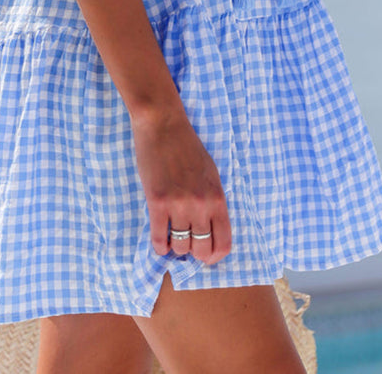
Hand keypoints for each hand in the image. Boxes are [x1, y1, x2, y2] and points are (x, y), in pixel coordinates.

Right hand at [130, 109, 231, 264]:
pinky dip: (159, 245)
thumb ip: (212, 201)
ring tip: (172, 238)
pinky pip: (159, 238)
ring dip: (176, 248)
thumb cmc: (187, 146)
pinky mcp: (157, 202)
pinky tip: (160, 241)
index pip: (224, 243)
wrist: (163, 124)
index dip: (214, 256)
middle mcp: (201, 205)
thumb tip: (209, 230)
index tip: (206, 255)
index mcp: (218, 197)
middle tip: (187, 245)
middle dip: (194, 253)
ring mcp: (179, 205)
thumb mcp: (211, 173)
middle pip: (202, 250)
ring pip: (180, 247)